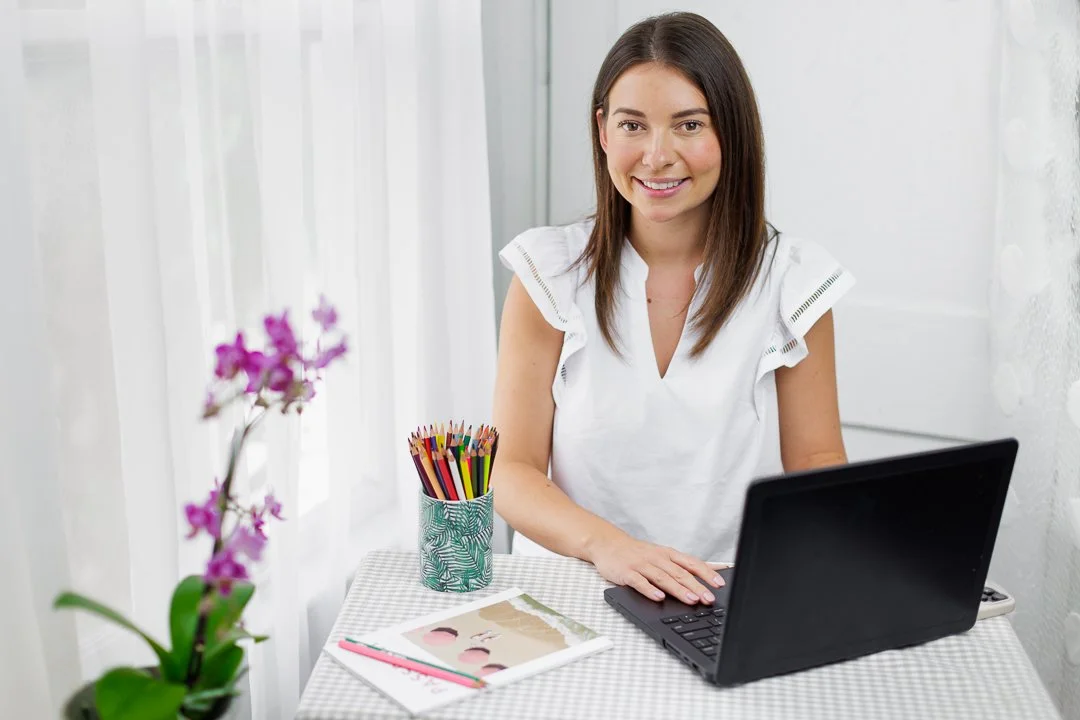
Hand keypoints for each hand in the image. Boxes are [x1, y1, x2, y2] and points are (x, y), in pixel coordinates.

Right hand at [588, 533, 724, 604]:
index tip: (720, 584)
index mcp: (668, 554)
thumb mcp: (664, 554)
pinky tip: (658, 598)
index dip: (707, 573)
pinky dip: (650, 590)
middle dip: (696, 586)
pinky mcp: (627, 573)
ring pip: (663, 578)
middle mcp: (657, 558)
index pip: (691, 563)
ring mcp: (641, 565)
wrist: (608, 544)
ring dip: (678, 590)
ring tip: (690, 600)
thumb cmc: (638, 553)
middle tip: (708, 599)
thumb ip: (686, 564)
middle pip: (680, 573)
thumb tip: (714, 569)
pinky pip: (639, 582)